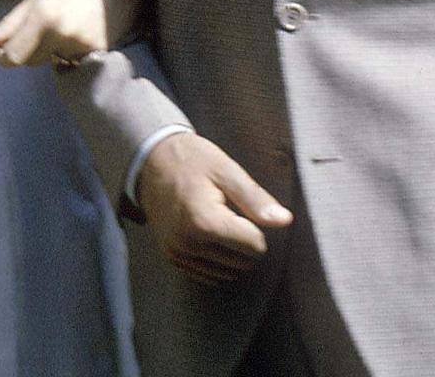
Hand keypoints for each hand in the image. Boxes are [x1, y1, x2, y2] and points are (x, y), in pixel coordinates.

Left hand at [0, 0, 109, 65]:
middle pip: (30, 61)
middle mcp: (61, 34)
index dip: (4, 57)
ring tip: (63, 28)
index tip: (3, 52)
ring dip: (50, 53)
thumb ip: (10, 24)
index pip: (14, 55)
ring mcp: (82, 45)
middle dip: (29, 50)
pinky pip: (71, 65)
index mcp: (42, 16)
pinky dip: (69, 56)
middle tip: (42, 28)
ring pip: (50, 64)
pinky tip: (77, 36)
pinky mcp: (98, 53)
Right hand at [138, 131, 293, 283]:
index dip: (254, 226)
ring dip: (230, 253)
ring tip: (217, 223)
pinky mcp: (172, 257)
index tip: (238, 207)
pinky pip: (208, 275)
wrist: (149, 160)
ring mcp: (178, 252)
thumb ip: (255, 198)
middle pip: (243, 262)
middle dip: (244, 242)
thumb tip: (285, 220)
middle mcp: (189, 243)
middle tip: (229, 214)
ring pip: (227, 272)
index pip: (255, 246)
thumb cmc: (192, 160)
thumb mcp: (225, 169)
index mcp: (204, 221)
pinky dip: (216, 261)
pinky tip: (208, 237)